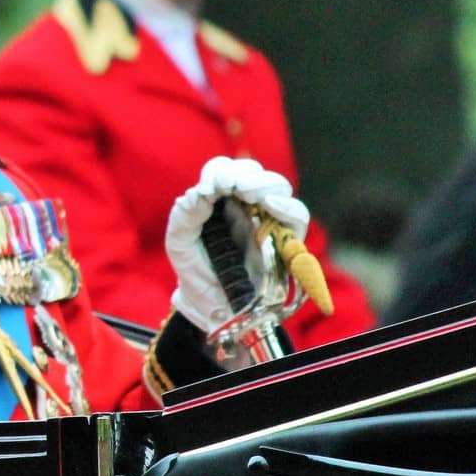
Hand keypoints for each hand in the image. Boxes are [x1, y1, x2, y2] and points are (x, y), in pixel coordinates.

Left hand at [165, 156, 308, 331]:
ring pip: (278, 188)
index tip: (217, 183)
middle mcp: (246, 204)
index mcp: (219, 199)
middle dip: (246, 174)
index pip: (225, 169)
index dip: (222, 171)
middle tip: (235, 185)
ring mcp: (268, 220)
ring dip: (265, 185)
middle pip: (254, 173)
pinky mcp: (287, 240)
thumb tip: (202, 191)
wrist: (210, 305)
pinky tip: (271, 205)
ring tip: (249, 193)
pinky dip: (287, 206)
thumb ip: (185, 213)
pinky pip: (297, 216)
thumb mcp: (179, 241)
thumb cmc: (194, 269)